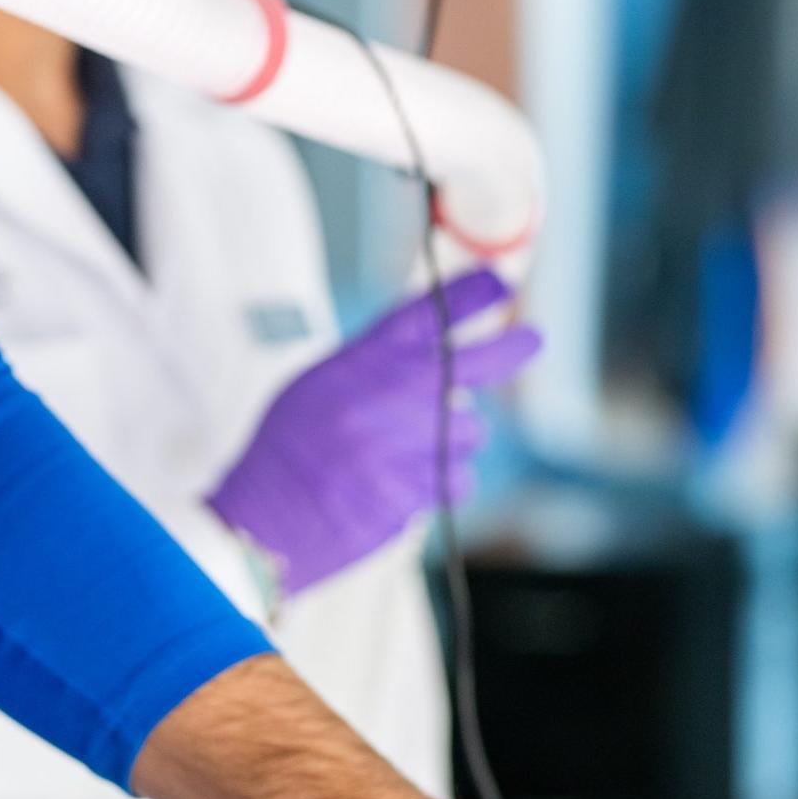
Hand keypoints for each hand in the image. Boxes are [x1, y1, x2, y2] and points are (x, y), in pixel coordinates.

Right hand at [209, 267, 541, 596]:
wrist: (265, 517)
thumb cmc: (287, 451)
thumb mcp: (319, 385)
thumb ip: (375, 367)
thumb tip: (436, 366)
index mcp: (362, 363)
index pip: (426, 314)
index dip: (471, 293)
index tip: (499, 282)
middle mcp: (389, 395)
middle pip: (475, 361)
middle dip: (512, 346)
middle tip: (533, 339)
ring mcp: (405, 442)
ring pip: (470, 431)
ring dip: (452, 440)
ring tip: (407, 453)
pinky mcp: (416, 489)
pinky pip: (458, 479)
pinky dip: (441, 482)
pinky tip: (404, 485)